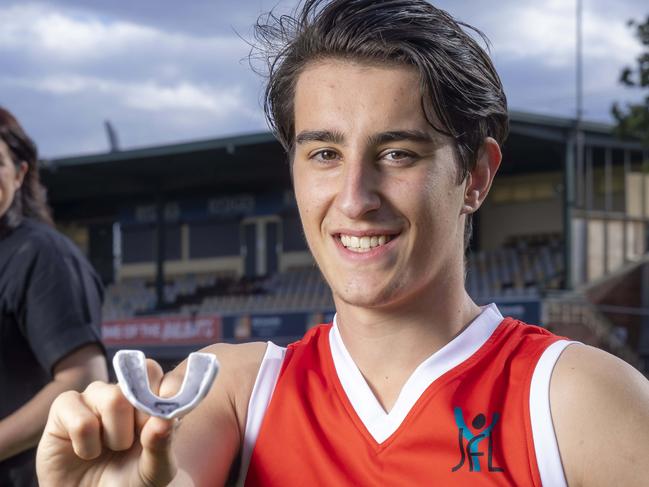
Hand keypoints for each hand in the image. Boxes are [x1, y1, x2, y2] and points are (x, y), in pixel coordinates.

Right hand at [36, 359, 180, 486]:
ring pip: (115, 399)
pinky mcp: (65, 405)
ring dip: (117, 436)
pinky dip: (87, 446)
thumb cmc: (128, 481)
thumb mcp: (155, 469)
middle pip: (144, 374)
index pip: (172, 375)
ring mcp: (96, 394)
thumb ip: (163, 442)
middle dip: (144, 416)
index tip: (167, 420)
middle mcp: (127, 389)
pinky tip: (86, 452)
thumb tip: (164, 420)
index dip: (172, 391)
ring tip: (109, 449)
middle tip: (136, 441)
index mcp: (154, 398)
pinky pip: (82, 421)